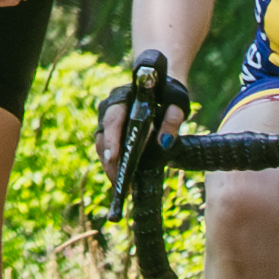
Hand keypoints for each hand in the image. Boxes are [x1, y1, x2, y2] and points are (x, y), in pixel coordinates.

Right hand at [93, 52, 186, 181]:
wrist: (163, 91)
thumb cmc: (169, 96)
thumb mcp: (176, 105)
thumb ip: (173, 120)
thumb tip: (165, 142)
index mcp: (123, 97)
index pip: (113, 119)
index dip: (111, 140)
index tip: (113, 158)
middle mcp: (110, 108)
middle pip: (103, 137)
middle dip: (110, 161)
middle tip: (120, 183)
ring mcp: (108, 121)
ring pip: (101, 146)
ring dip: (110, 167)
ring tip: (121, 187)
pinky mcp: (111, 133)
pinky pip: (107, 150)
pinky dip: (113, 166)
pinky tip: (122, 182)